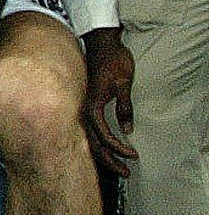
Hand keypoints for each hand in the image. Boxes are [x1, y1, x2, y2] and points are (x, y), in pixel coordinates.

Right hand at [83, 29, 136, 174]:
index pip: (103, 135)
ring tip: (116, 165)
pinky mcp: (84, 102)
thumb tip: (127, 130)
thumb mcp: (123, 83)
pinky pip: (87, 129)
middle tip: (124, 172)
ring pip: (87, 137)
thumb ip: (124, 108)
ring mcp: (81, 105)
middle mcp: (83, 108)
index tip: (133, 155)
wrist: (100, 42)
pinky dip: (96, 142)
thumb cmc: (112, 60)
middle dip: (109, 159)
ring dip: (102, 154)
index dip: (118, 147)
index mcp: (92, 104)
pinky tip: (103, 148)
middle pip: (92, 142)